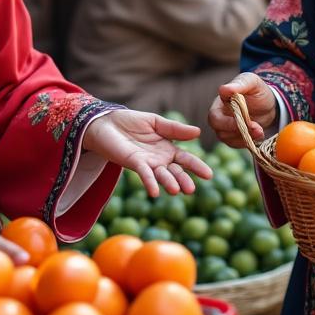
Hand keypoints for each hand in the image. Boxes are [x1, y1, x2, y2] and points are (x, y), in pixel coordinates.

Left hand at [83, 110, 211, 197]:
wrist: (106, 122)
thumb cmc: (131, 122)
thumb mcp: (156, 122)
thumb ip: (175, 129)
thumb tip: (198, 132)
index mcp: (167, 148)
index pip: (186, 159)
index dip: (197, 166)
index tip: (209, 175)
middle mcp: (159, 159)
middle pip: (175, 171)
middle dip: (184, 180)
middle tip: (192, 190)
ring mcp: (147, 163)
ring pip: (161, 175)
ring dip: (168, 183)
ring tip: (176, 191)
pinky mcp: (133, 163)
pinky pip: (144, 174)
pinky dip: (150, 183)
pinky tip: (155, 193)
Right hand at [209, 72, 277, 146]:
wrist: (269, 104)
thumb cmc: (257, 90)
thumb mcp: (251, 82)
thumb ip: (239, 84)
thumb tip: (223, 89)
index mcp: (219, 104)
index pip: (214, 116)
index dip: (226, 122)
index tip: (243, 120)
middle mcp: (220, 118)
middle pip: (219, 131)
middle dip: (238, 132)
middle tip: (256, 128)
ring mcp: (227, 129)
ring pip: (229, 139)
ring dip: (246, 137)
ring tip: (260, 131)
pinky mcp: (236, 138)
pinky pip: (238, 144)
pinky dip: (249, 141)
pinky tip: (259, 134)